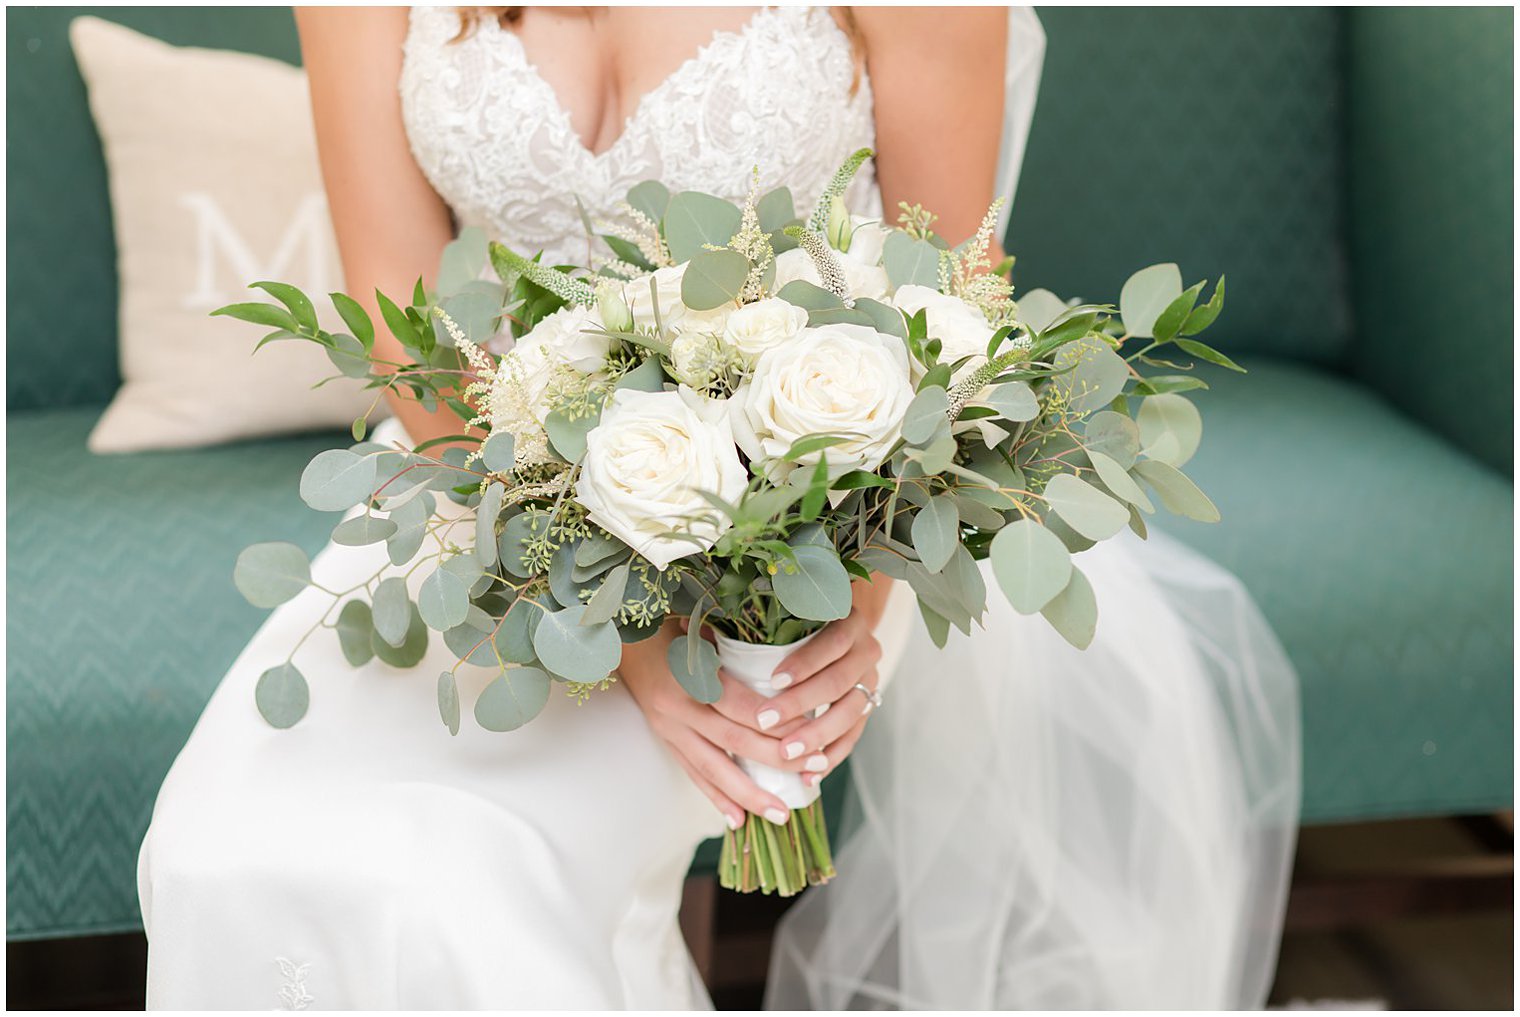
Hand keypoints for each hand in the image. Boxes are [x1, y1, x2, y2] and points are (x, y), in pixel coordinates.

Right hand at [619, 619, 834, 829]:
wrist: (618, 640)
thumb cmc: (669, 625)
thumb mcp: (700, 624)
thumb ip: (735, 643)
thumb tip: (785, 658)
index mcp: (691, 674)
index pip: (741, 705)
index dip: (776, 722)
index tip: (812, 733)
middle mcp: (679, 707)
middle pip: (734, 741)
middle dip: (776, 760)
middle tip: (814, 772)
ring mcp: (669, 729)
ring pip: (714, 768)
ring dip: (749, 794)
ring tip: (781, 815)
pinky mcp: (666, 741)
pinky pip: (694, 774)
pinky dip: (717, 798)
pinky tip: (739, 820)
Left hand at [736, 607, 883, 790]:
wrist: (835, 629)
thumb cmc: (792, 621)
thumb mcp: (779, 614)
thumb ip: (748, 620)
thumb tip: (694, 626)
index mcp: (847, 620)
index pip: (830, 642)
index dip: (804, 663)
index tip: (773, 681)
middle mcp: (865, 649)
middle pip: (839, 681)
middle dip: (802, 704)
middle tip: (766, 722)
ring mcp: (871, 679)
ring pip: (851, 713)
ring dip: (817, 736)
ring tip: (786, 753)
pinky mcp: (868, 707)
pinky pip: (854, 736)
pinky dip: (831, 756)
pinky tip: (809, 774)